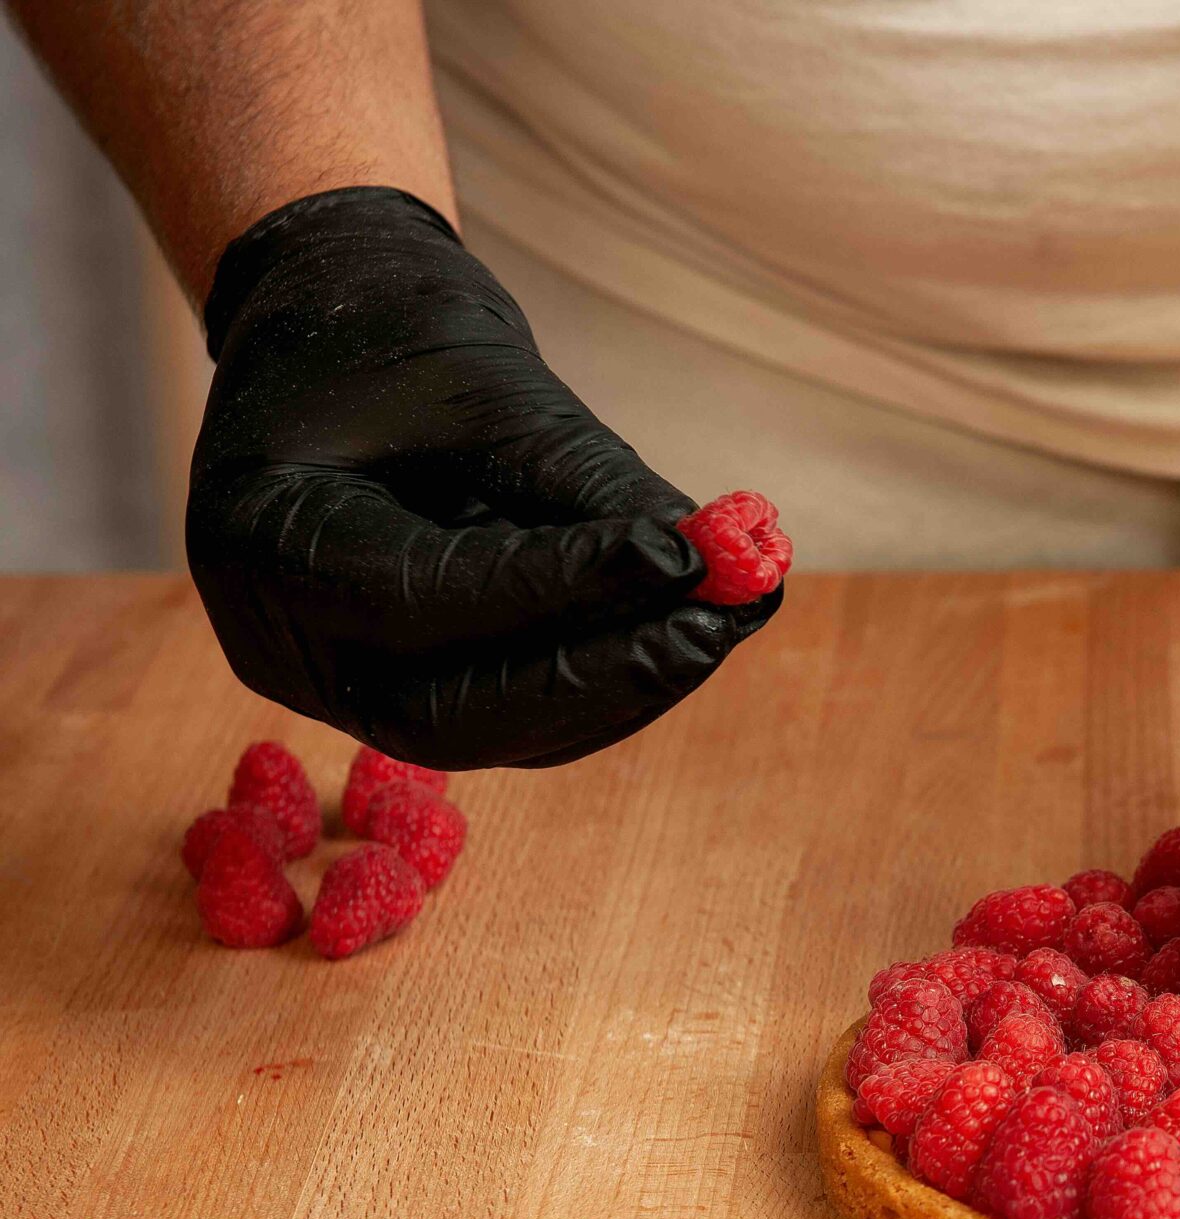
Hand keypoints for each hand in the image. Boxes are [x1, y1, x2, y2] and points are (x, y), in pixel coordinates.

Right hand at [187, 187, 777, 767]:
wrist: (331, 328)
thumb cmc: (388, 333)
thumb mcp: (482, 380)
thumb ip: (582, 480)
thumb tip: (711, 558)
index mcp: (260, 540)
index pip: (416, 599)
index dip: (555, 589)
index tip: (675, 558)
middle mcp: (282, 641)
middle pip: (451, 714)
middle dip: (597, 676)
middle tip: (713, 627)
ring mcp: (337, 685)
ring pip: (494, 733)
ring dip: (622, 688)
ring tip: (723, 621)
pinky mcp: (403, 694)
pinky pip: (513, 719)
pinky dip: (605, 686)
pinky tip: (688, 634)